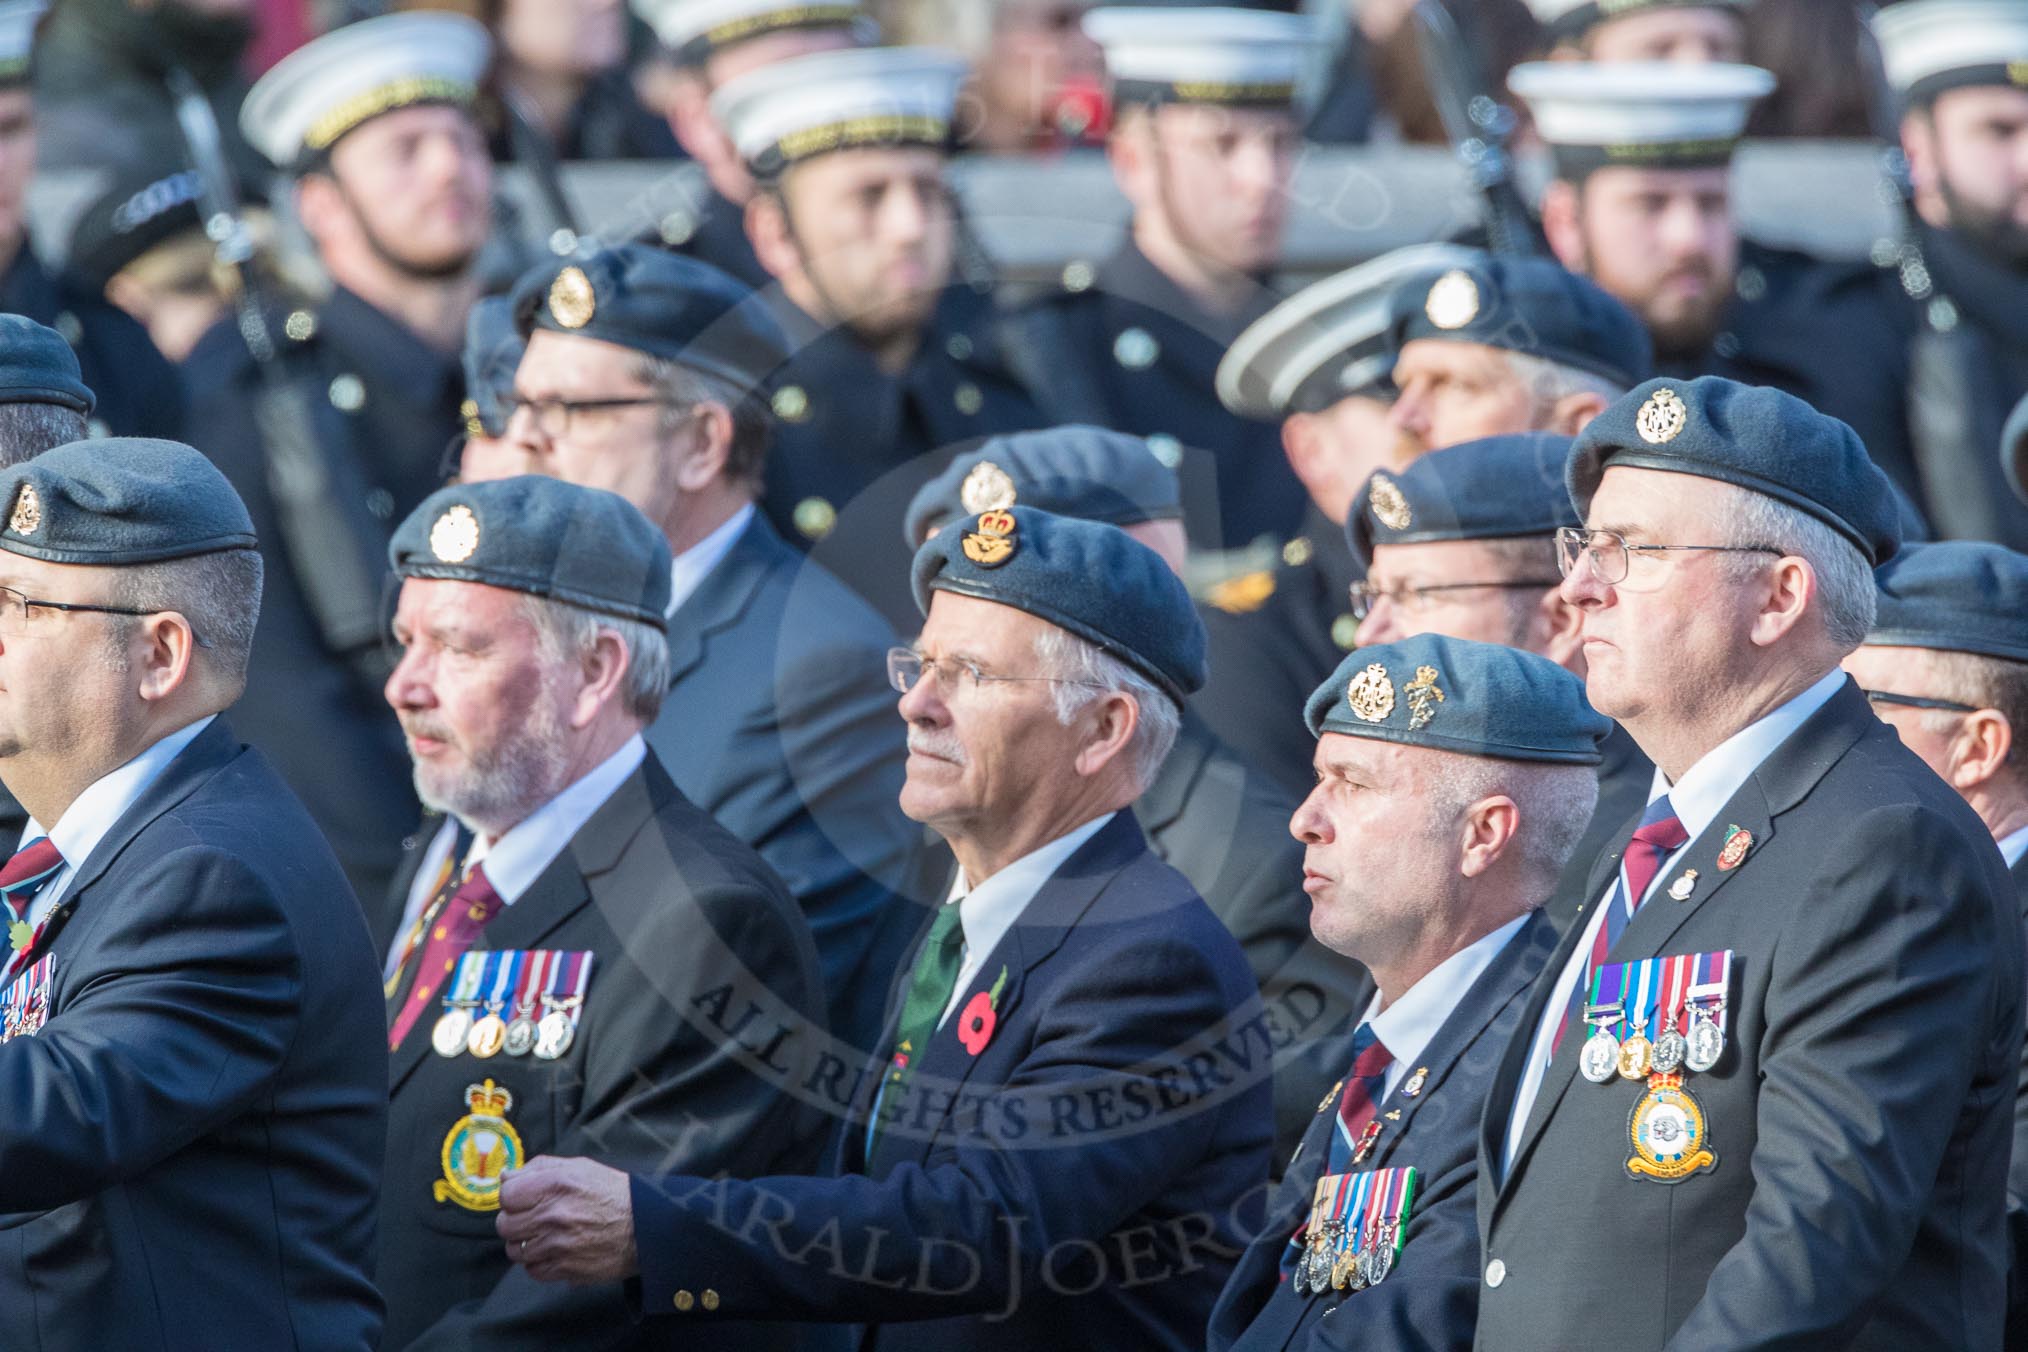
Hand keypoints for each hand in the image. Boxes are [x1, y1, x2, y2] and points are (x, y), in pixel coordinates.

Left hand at [497, 1155, 638, 1283]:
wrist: (645, 1226)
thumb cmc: (612, 1194)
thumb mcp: (579, 1167)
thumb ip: (539, 1167)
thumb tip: (507, 1176)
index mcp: (556, 1184)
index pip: (506, 1194)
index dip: (512, 1197)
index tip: (522, 1199)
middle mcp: (553, 1214)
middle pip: (505, 1224)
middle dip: (515, 1221)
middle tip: (532, 1218)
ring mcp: (557, 1245)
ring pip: (515, 1250)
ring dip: (525, 1243)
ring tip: (544, 1236)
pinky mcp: (564, 1268)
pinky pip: (532, 1270)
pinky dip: (538, 1263)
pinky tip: (554, 1251)